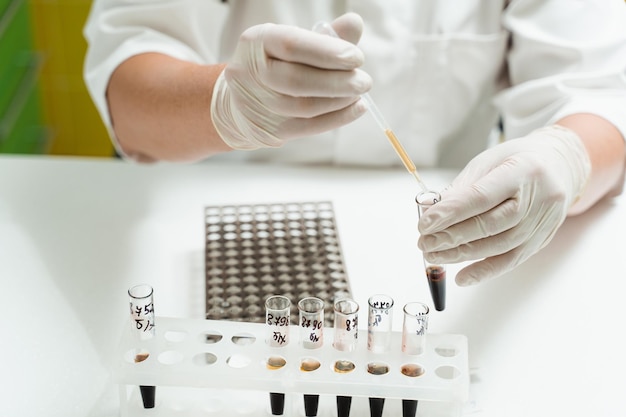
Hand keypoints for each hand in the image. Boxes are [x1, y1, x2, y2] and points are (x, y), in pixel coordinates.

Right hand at [211, 13, 371, 149]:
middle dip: (337, 82)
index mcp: (256, 42)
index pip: (292, 44)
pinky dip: (337, 118)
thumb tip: (355, 23)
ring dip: (339, 101)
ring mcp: (257, 104)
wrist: (243, 100)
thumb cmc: (276, 64)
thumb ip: (325, 37)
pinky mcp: (268, 129)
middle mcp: (250, 72)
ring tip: (358, 94)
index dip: (328, 52)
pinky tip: (355, 109)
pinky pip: (307, 127)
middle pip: (297, 80)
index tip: (357, 58)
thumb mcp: (293, 43)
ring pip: (304, 107)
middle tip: (364, 81)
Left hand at [417, 125, 590, 285]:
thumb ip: (461, 188)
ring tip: (435, 255)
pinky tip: (462, 277)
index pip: (481, 197)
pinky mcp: (542, 240)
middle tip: (424, 242)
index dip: (450, 213)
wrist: (559, 166)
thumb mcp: (488, 162)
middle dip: (451, 236)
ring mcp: (543, 221)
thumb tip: (432, 210)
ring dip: (462, 254)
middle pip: (490, 224)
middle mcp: (538, 198)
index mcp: (522, 170)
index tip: (424, 223)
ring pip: (499, 245)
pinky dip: (484, 271)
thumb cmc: (517, 161)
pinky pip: (511, 260)